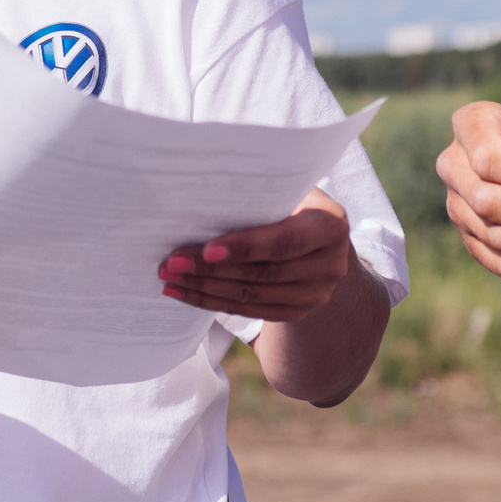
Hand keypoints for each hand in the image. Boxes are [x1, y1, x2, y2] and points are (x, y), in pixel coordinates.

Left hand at [160, 189, 353, 320]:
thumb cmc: (293, 202)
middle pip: (263, 272)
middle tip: (172, 262)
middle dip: (211, 268)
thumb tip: (202, 194)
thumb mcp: (290, 190)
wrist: (319, 238)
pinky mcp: (297, 312)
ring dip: (204, 288)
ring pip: (251, 296)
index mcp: (330, 225)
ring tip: (170, 277)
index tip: (206, 249)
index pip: (286, 240)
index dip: (245, 246)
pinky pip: (248, 311)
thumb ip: (261, 195)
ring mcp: (315, 294)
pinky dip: (212, 301)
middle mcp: (330, 264)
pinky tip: (183, 292)